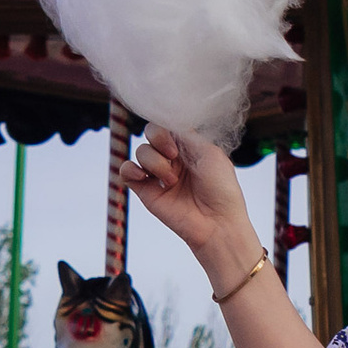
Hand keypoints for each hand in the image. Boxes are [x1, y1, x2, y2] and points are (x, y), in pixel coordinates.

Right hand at [125, 124, 255, 278]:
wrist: (216, 223)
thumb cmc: (221, 189)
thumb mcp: (210, 153)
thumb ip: (187, 137)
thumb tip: (166, 126)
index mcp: (190, 147)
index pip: (168, 125)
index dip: (167, 128)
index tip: (177, 142)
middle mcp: (173, 158)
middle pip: (151, 133)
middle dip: (159, 139)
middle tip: (173, 156)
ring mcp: (158, 174)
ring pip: (141, 151)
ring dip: (154, 162)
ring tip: (171, 181)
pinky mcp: (146, 190)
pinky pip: (126, 171)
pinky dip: (130, 168)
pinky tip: (143, 177)